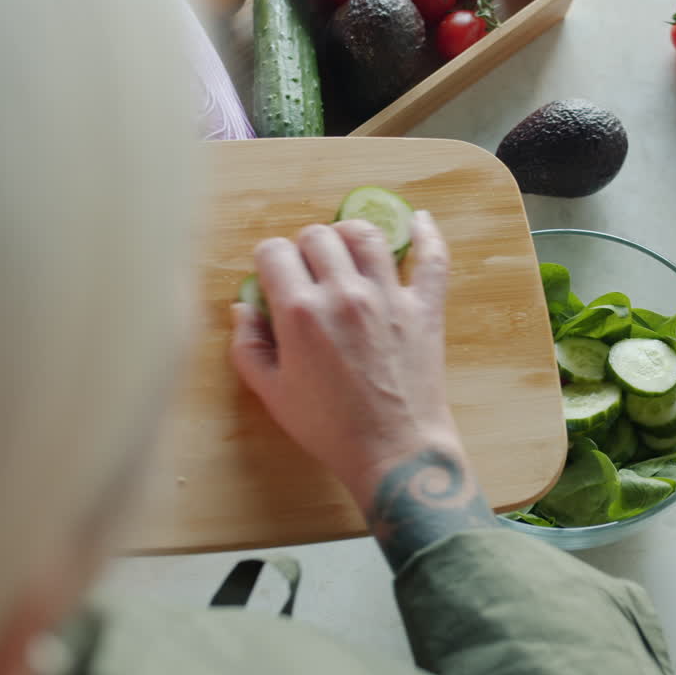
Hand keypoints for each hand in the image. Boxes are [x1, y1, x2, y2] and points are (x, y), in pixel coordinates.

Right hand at [230, 213, 459, 502]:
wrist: (394, 452)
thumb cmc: (329, 428)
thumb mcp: (272, 394)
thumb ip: (247, 345)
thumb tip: (243, 308)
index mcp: (300, 312)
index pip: (274, 251)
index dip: (270, 262)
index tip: (275, 279)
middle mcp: (344, 293)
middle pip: (318, 236)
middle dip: (306, 249)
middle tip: (310, 274)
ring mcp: (389, 297)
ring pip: (366, 235)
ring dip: (350, 237)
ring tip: (347, 254)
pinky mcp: (425, 307)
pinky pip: (432, 258)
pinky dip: (426, 235)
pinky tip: (416, 222)